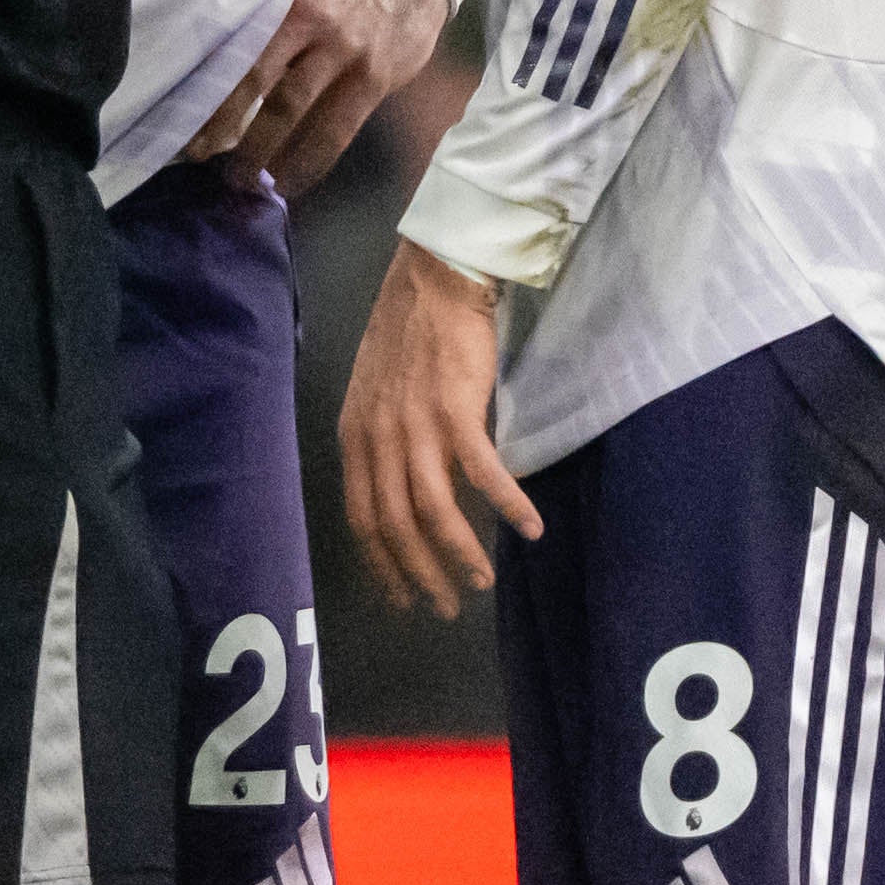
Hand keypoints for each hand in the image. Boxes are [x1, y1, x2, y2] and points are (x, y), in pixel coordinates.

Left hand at [208, 0, 449, 188]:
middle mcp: (312, 20)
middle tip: (196, 155)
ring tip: (241, 180)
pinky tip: (290, 181)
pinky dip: (309, 161)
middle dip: (222, 122)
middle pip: (255, 77)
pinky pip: (336, 131)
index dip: (207, 81)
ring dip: (261, 151)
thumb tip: (221, 61)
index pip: (237, 42)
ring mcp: (344, 51)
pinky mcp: (373, 79)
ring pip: (291, 109)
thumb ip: (271, 14)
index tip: (181, 112)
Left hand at [335, 247, 533, 613]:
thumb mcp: (374, 394)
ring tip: (483, 580)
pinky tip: (529, 528)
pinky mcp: (456, 410)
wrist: (434, 278)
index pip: (362, 519)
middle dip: (422, 576)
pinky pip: (483, 473)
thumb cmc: (410, 332)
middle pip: (396, 526)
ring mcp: (415, 425)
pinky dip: (507, 505)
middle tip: (448, 606)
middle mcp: (379, 437)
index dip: (383, 565)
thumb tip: (400, 489)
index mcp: (355, 436)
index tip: (404, 598)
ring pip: (434, 511)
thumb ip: (381, 442)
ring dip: (460, 553)